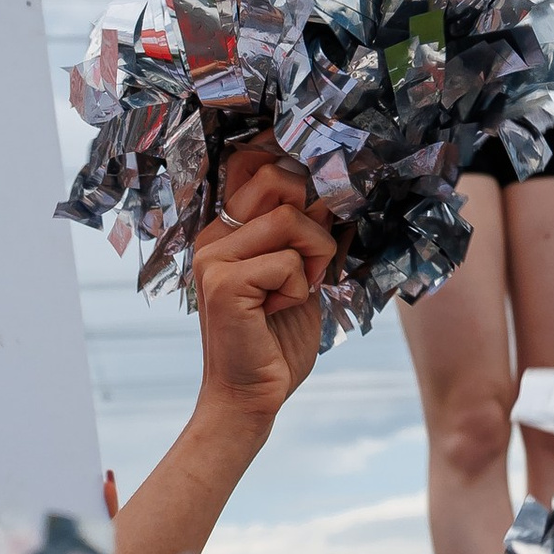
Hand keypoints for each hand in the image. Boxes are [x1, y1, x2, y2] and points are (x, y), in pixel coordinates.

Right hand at [191, 152, 335, 424]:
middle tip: (311, 260)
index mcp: (227, 229)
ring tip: (300, 288)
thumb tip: (341, 185)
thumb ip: (308, 231)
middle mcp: (213, 235)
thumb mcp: (301, 273)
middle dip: (314, 214)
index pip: (252, 162)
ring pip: (290, 217)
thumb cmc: (277, 339)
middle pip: (278, 177)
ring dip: (314, 255)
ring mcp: (212, 257)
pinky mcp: (222, 283)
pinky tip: (280, 309)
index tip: (321, 172)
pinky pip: (287, 260)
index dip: (289, 155)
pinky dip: (301, 286)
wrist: (252, 397)